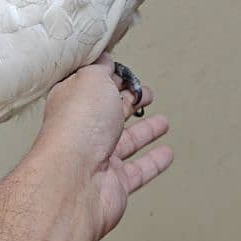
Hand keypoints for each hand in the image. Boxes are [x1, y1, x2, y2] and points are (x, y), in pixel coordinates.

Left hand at [35, 53, 172, 240]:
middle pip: (110, 112)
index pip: (92, 84)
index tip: (124, 70)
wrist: (75, 180)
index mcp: (73, 102)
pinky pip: (139, 170)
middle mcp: (84, 130)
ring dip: (146, 131)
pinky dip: (154, 161)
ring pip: (127, 141)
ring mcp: (99, 158)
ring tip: (162, 122)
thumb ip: (101, 68)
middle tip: (146, 94)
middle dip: (129, 100)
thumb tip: (105, 58)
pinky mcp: (115, 183)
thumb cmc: (79, 126)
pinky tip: (167, 153)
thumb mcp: (91, 79)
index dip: (109, 76)